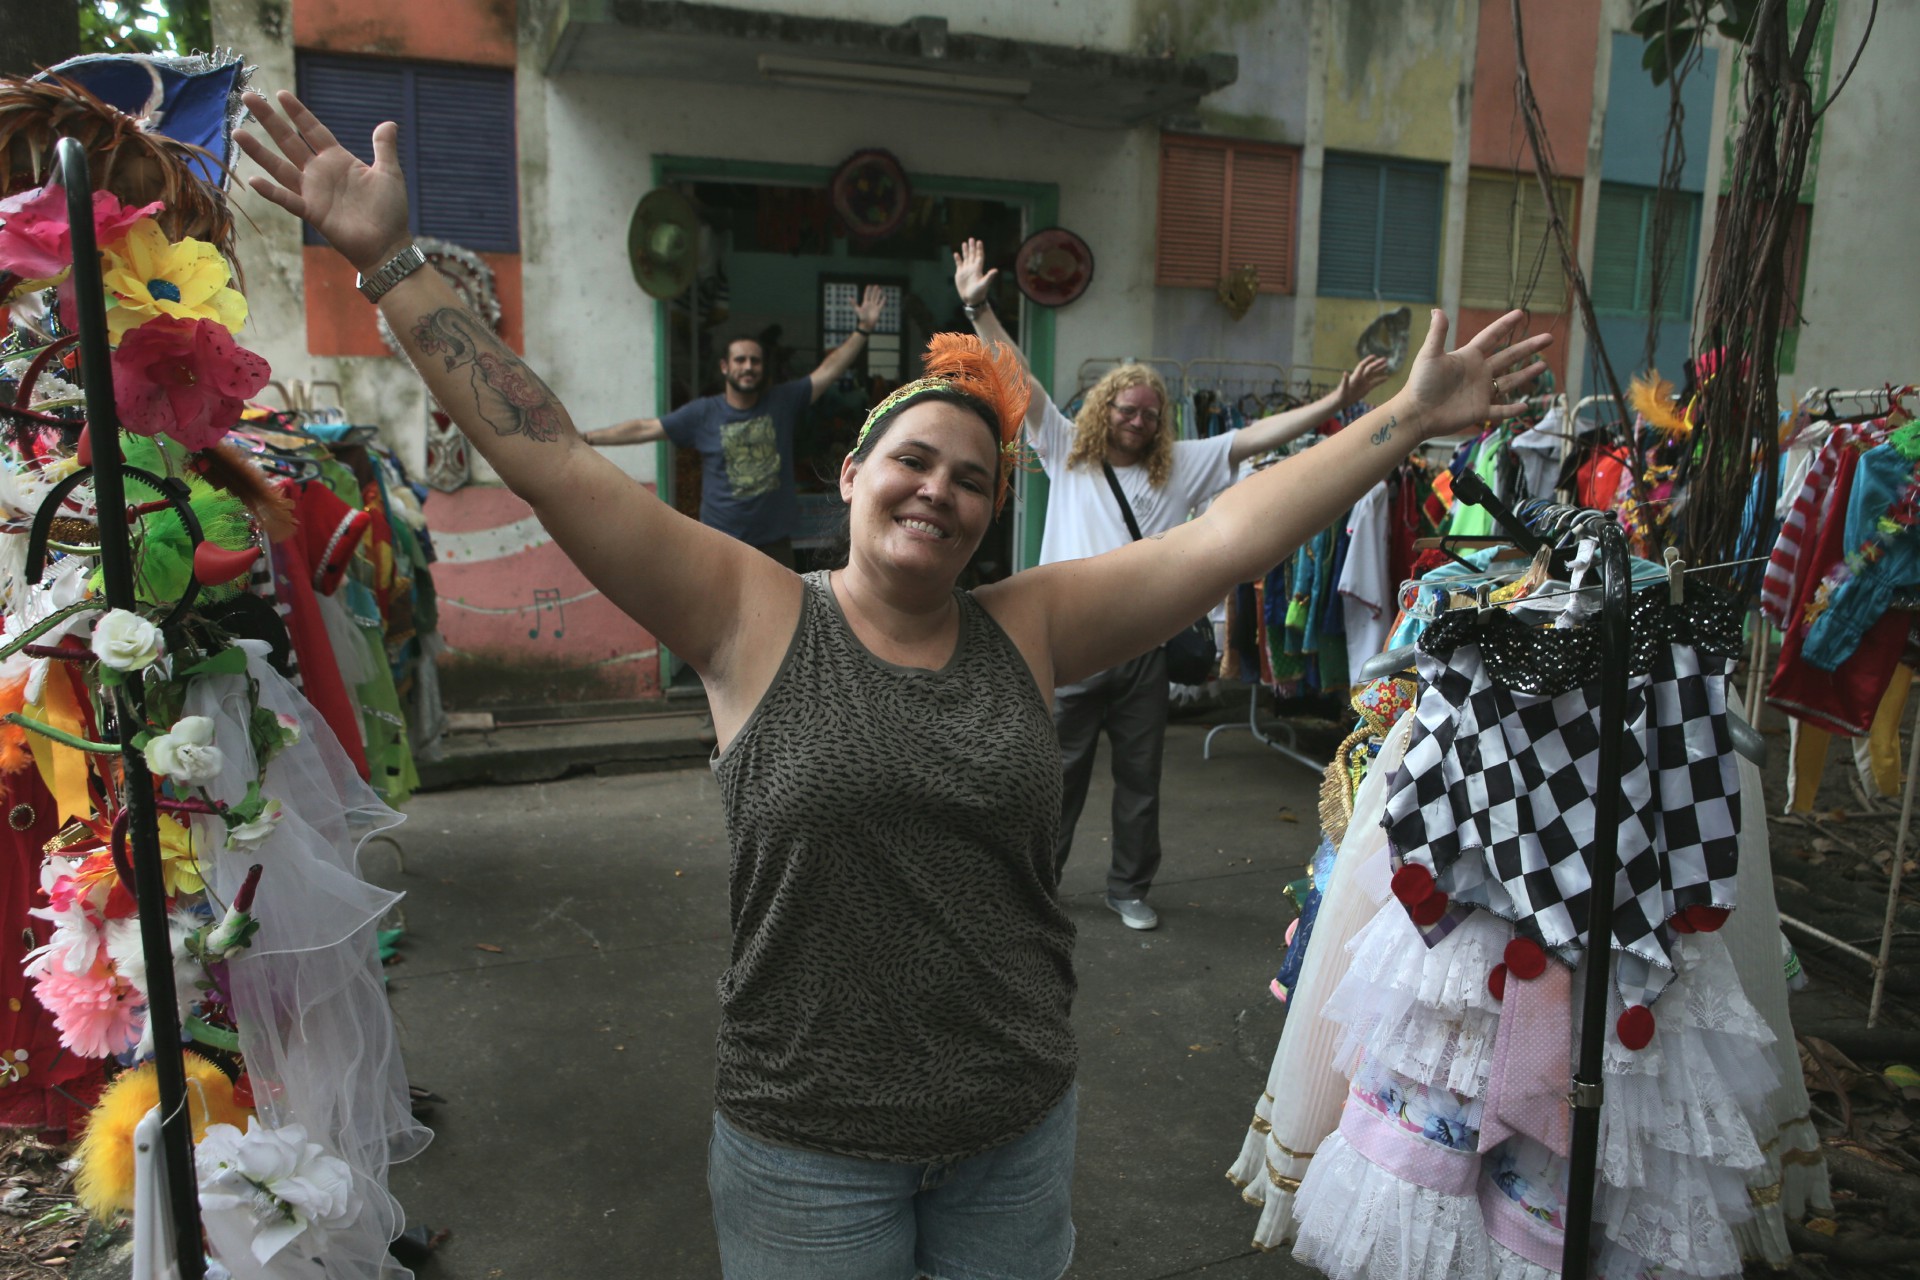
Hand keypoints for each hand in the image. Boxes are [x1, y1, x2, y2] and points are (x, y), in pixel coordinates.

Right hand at [236, 89, 411, 274]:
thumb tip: (389, 123)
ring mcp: (313, 192)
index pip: (312, 130)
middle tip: (248, 98)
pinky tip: (254, 179)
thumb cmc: (390, 210)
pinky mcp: (312, 212)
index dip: (297, 113)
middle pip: (289, 141)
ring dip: (258, 151)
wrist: (388, 243)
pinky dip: (271, 191)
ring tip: (237, 132)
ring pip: (279, 167)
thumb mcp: (389, 173)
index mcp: (337, 159)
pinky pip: (288, 199)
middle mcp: (320, 172)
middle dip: (269, 119)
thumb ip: (384, 148)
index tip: (280, 94)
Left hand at [852, 284, 884, 332]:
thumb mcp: (857, 309)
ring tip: (880, 289)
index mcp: (865, 303)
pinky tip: (884, 297)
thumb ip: (853, 303)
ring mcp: (874, 307)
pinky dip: (883, 301)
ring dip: (878, 294)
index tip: (869, 285)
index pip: (866, 295)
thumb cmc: (861, 317)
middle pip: (872, 296)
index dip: (867, 290)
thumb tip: (849, 298)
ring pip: (877, 299)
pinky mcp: (878, 310)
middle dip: (874, 291)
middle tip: (876, 285)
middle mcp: (870, 304)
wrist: (867, 324)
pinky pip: (881, 304)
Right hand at [951, 237, 996, 306]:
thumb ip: (989, 277)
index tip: (979, 241)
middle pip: (972, 255)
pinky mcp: (960, 274)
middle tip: (971, 238)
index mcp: (978, 269)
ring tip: (964, 243)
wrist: (971, 299)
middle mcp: (972, 268)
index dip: (979, 249)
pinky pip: (959, 264)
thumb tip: (996, 270)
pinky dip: (958, 259)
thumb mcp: (984, 284)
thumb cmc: (979, 293)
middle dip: (972, 247)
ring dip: (965, 251)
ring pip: (966, 258)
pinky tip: (956, 254)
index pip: (979, 256)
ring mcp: (966, 271)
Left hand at [1335, 355, 1390, 407]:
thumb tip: (1345, 372)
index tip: (1374, 356)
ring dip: (1380, 369)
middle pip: (1370, 368)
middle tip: (1385, 359)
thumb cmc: (1341, 394)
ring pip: (1373, 374)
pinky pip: (1375, 383)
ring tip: (1387, 365)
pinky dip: (1381, 380)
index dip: (1367, 360)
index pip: (1362, 366)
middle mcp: (1360, 378)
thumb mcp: (1343, 388)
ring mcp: (1364, 382)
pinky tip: (1387, 377)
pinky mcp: (1366, 388)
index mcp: (1355, 376)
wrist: (1342, 401)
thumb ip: (1345, 381)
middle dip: (1377, 363)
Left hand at [1397, 310, 1550, 440]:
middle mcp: (1478, 372)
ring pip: (1509, 381)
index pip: (1491, 337)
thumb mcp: (1430, 355)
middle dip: (1528, 348)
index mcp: (1468, 357)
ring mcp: (1480, 392)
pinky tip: (1527, 406)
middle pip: (1509, 357)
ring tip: (1544, 365)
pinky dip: (1513, 410)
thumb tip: (1438, 309)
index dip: (1505, 325)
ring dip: (1527, 374)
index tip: (1520, 313)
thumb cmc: (1420, 383)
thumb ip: (1437, 333)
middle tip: (1548, 338)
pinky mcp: (1479, 410)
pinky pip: (1501, 410)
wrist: (1416, 413)